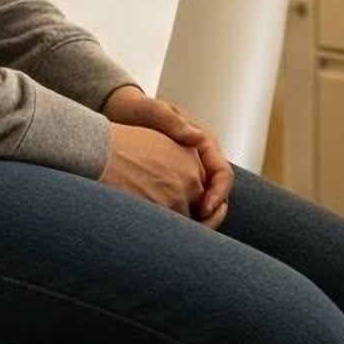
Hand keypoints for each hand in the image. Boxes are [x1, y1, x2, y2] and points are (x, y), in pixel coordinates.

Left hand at [102, 85, 231, 224]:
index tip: (206, 209)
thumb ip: (173, 122)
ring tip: (182, 233)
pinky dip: (180, 217)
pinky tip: (166, 227)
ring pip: (201, 202)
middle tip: (196, 230)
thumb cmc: (138, 110)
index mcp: (203, 143)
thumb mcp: (154, 111)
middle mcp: (200, 161)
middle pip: (217, 193)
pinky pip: (183, 203)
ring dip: (196, 220)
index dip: (219, 194)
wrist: (120, 113)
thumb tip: (198, 137)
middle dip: (211, 214)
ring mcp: (187, 172)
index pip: (223, 174)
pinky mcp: (172, 182)